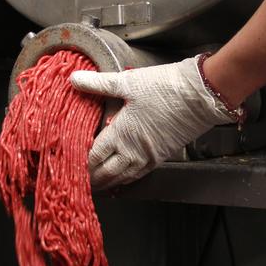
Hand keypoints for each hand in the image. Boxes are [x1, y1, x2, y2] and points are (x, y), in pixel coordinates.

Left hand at [70, 55, 234, 189]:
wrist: (200, 96)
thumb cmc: (166, 88)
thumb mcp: (128, 82)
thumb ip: (98, 84)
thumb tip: (74, 79)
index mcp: (121, 134)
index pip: (92, 156)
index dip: (78, 163)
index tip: (65, 166)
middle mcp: (133, 151)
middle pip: (105, 173)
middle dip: (89, 180)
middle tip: (74, 182)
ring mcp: (148, 157)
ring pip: (121, 178)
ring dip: (105, 183)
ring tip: (93, 186)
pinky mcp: (160, 156)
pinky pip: (137, 175)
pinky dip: (124, 179)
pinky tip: (119, 178)